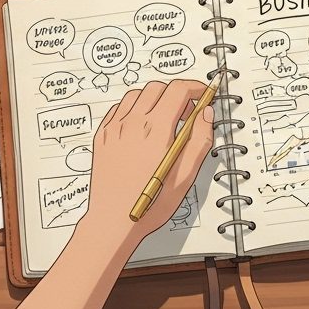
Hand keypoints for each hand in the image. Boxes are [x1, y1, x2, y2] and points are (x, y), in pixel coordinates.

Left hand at [80, 79, 214, 247]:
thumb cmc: (150, 204)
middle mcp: (133, 124)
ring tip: (164, 118)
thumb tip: (206, 114)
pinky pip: (119, 108)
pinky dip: (134, 108)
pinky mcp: (102, 136)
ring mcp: (115, 128)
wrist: (114, 220)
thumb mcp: (187, 175)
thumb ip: (200, 139)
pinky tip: (142, 125)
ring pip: (137, 94)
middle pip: (158, 87)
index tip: (202, 94)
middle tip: (186, 112)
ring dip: (154, 98)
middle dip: (177, 92)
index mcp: (157, 130)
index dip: (195, 87)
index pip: (178, 90)